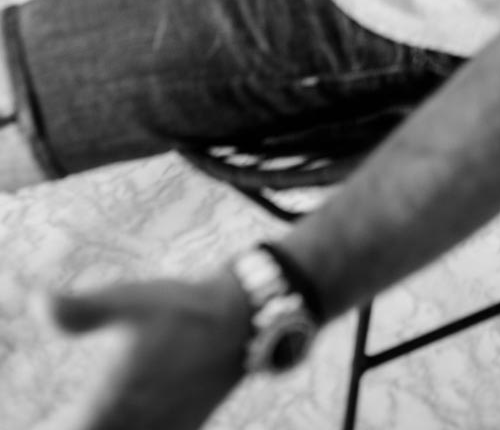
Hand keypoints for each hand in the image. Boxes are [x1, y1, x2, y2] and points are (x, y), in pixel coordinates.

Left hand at [49, 270, 249, 429]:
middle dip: (72, 428)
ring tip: (88, 415)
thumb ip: (79, 310)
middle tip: (67, 414)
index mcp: (106, 411)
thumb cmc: (182, 310)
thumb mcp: (128, 300)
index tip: (43, 419)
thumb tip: (38, 302)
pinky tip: (122, 420)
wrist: (243, 322)